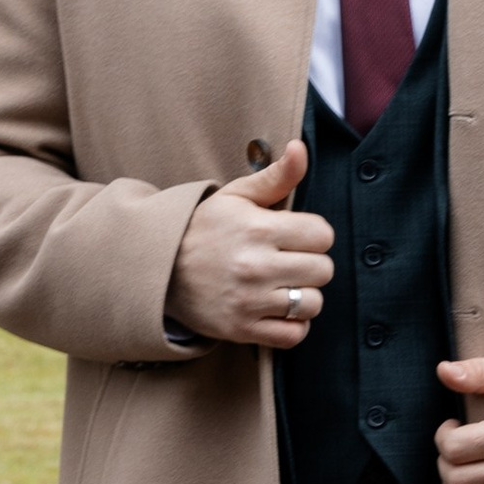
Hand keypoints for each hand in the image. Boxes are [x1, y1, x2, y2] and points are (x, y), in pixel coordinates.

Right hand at [169, 141, 334, 350]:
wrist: (160, 270)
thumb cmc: (205, 229)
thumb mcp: (237, 196)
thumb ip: (276, 176)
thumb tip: (300, 148)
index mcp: (257, 229)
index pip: (322, 235)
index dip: (313, 234)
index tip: (295, 236)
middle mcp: (255, 266)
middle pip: (323, 270)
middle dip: (310, 263)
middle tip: (288, 260)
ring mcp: (249, 301)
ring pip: (312, 304)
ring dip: (303, 296)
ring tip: (282, 285)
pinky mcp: (242, 329)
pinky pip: (294, 336)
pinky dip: (292, 326)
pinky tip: (278, 310)